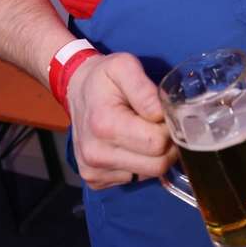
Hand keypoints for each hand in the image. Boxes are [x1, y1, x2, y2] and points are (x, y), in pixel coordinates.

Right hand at [67, 51, 177, 188]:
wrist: (76, 91)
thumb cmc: (104, 77)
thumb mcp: (124, 66)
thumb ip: (144, 88)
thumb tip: (161, 114)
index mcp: (105, 125)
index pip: (157, 142)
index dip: (168, 127)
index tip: (163, 114)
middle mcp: (96, 154)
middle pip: (157, 165)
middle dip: (167, 145)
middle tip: (159, 124)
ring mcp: (93, 171)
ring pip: (149, 174)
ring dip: (154, 155)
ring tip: (143, 132)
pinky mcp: (94, 181)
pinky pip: (135, 179)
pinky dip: (140, 163)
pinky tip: (130, 144)